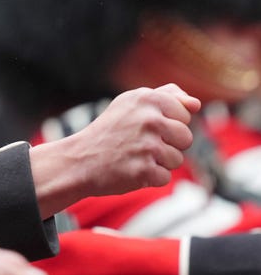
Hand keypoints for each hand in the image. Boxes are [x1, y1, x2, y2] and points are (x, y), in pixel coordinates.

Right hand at [31, 84, 199, 214]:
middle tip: (138, 144)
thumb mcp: (131, 104)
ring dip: (158, 163)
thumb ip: (166, 96)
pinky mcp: (144, 171)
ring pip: (177, 160)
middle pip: (186, 138)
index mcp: (147, 98)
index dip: (167, 124)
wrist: (79, 160)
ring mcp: (147, 146)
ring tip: (133, 156)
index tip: (143, 126)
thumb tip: (196, 103)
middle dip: (167, 145)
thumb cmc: (109, 131)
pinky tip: (130, 170)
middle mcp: (149, 119)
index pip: (185, 114)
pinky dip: (149, 178)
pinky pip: (165, 178)